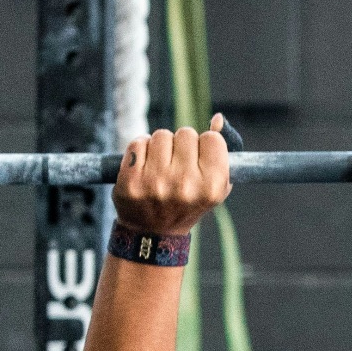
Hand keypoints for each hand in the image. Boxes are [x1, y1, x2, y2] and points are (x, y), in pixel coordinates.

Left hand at [113, 114, 232, 234]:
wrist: (153, 232)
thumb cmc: (189, 202)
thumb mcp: (214, 184)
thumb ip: (220, 151)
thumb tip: (217, 118)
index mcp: (212, 186)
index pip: (212, 139)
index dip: (204, 146)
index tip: (198, 160)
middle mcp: (186, 185)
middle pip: (186, 133)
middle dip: (181, 145)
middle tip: (177, 165)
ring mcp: (156, 183)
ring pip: (161, 135)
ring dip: (160, 146)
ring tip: (160, 166)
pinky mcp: (132, 181)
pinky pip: (138, 143)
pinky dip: (140, 150)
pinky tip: (144, 167)